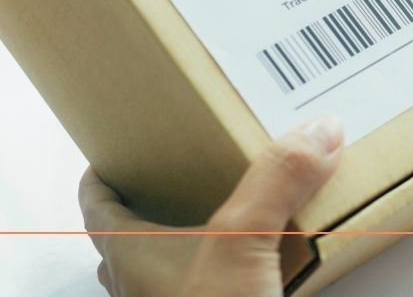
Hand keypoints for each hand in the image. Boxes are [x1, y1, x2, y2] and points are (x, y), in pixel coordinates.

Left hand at [78, 115, 343, 296]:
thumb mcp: (243, 244)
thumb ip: (278, 181)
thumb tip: (317, 131)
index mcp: (130, 254)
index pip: (96, 204)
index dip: (102, 174)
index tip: (114, 151)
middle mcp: (140, 288)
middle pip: (128, 239)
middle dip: (153, 207)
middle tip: (182, 176)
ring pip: (166, 274)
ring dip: (188, 248)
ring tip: (228, 220)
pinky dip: (226, 282)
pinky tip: (262, 276)